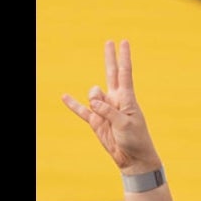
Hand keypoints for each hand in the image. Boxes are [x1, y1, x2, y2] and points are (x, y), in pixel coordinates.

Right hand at [61, 40, 161, 173]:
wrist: (133, 158)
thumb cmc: (136, 141)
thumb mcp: (125, 125)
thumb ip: (109, 112)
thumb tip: (93, 101)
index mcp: (127, 99)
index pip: (124, 73)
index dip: (124, 57)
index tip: (124, 42)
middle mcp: (116, 100)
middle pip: (111, 74)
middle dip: (110, 58)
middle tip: (109, 42)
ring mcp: (105, 109)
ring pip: (93, 95)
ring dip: (94, 104)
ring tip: (105, 119)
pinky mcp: (96, 121)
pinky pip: (82, 110)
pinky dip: (74, 104)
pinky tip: (64, 97)